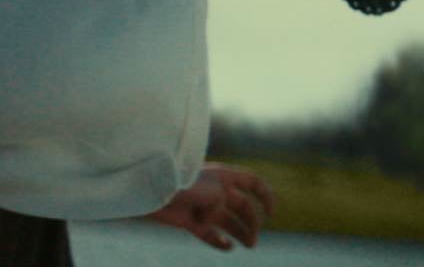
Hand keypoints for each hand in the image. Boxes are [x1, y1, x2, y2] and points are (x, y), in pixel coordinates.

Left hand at [146, 162, 275, 250]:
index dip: (265, 196)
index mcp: (225, 176)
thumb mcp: (213, 190)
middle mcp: (217, 190)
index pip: (253, 182)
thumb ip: (221, 205)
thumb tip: (215, 223)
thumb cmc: (183, 183)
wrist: (152, 189)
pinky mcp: (191, 221)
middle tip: (254, 240)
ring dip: (240, 232)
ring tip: (250, 246)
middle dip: (252, 222)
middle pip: (242, 206)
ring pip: (228, 221)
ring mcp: (204, 206)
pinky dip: (219, 240)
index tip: (271, 213)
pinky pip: (209, 233)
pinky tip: (228, 247)